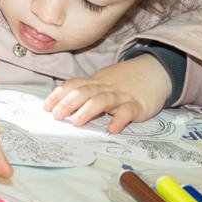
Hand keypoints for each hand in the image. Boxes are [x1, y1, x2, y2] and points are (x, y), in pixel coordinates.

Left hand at [43, 55, 169, 131]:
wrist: (155, 72)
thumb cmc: (124, 81)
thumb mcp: (103, 82)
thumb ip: (87, 91)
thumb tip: (63, 103)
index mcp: (95, 82)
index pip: (73, 85)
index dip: (59, 95)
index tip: (46, 107)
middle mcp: (105, 87)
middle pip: (84, 92)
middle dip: (68, 103)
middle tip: (56, 116)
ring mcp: (121, 95)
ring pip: (102, 100)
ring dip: (87, 110)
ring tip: (76, 122)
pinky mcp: (137, 105)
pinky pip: (127, 111)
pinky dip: (119, 120)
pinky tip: (111, 129)